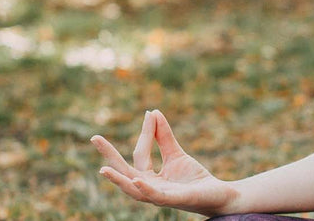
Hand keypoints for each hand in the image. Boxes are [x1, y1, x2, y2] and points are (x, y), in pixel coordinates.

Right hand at [92, 109, 239, 214]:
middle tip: (94, 137)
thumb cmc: (194, 178)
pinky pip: (155, 196)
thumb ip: (164, 137)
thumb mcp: (176, 154)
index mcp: (149, 177)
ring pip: (133, 189)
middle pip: (126, 172)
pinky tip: (137, 179)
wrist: (218, 195)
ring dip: (118, 179)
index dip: (146, 133)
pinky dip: (145, 188)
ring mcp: (160, 195)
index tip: (149, 113)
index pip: (140, 153)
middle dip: (110, 156)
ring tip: (103, 168)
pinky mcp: (173, 200)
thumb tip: (153, 112)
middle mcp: (150, 188)